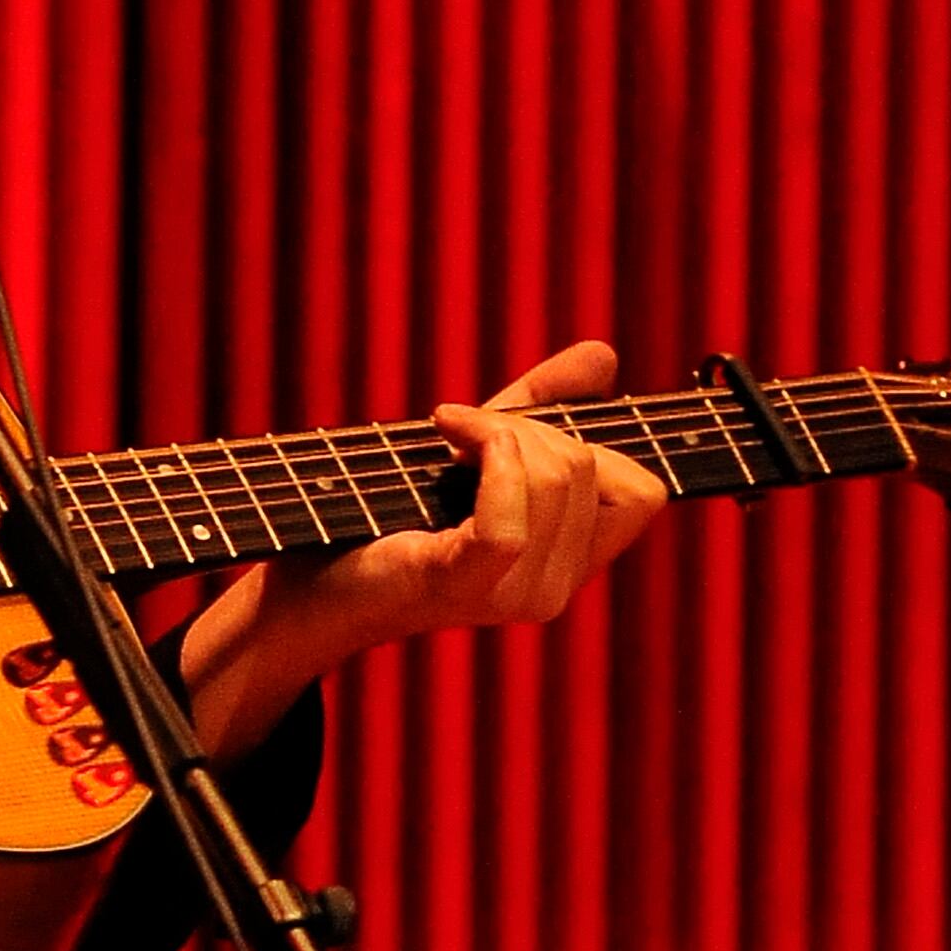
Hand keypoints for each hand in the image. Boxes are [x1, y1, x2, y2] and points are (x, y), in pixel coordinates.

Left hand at [178, 340, 667, 753]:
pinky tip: (444, 435)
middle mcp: (554, 590)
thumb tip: (603, 355)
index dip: (590, 439)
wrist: (307, 579)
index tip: (515, 428)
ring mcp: (515, 595)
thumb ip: (544, 405)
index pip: (643, 492)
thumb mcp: (478, 447)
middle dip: (528, 425)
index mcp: (568, 563)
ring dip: (499, 430)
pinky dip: (485, 449)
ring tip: (446, 436)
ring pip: (558, 475)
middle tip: (460, 432)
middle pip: (592, 467)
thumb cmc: (383, 515)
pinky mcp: (469, 584)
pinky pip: (512, 512)